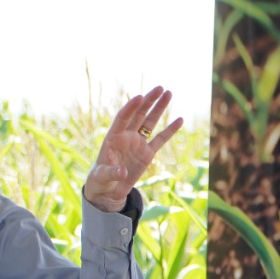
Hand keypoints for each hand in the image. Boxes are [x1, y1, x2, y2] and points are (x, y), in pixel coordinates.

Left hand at [84, 86, 183, 212]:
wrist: (107, 190)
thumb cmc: (100, 180)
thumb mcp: (102, 177)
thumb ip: (112, 172)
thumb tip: (123, 172)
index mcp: (113, 138)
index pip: (122, 118)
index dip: (130, 107)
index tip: (139, 97)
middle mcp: (126, 137)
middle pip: (138, 115)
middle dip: (149, 101)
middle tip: (160, 88)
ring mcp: (137, 144)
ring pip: (150, 122)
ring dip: (159, 108)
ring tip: (168, 93)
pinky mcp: (147, 153)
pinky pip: (160, 139)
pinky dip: (170, 130)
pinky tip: (179, 119)